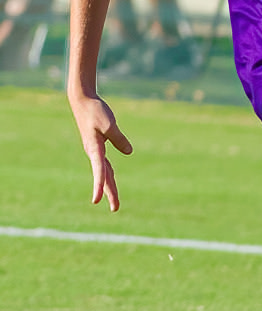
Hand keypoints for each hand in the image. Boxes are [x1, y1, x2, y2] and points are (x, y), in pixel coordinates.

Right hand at [70, 94, 132, 211]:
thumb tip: (129, 152)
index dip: (99, 185)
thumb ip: (119, 138)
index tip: (97, 200)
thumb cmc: (95, 110)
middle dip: (110, 193)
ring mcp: (94, 150)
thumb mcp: (110, 123)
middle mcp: (93, 152)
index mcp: (94, 148)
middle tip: (115, 209)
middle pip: (104, 176)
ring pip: (104, 172)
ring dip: (109, 186)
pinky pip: (104, 164)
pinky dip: (107, 174)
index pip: (99, 170)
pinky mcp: (97, 146)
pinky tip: (110, 180)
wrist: (82, 101)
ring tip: (114, 202)